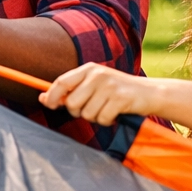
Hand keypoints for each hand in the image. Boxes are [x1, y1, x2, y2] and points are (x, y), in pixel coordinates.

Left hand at [39, 63, 160, 125]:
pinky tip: (115, 114)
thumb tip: (42, 97)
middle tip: (91, 109)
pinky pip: (102, 119)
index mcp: (88, 69)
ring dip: (95, 117)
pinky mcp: (120, 98)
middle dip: (78, 112)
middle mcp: (97, 75)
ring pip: (86, 113)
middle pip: (71, 102)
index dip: (51, 95)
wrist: (149, 93)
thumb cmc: (116, 92)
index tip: (47, 105)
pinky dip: (107, 121)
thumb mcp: (93, 85)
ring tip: (106, 110)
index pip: (61, 82)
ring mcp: (109, 86)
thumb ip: (70, 91)